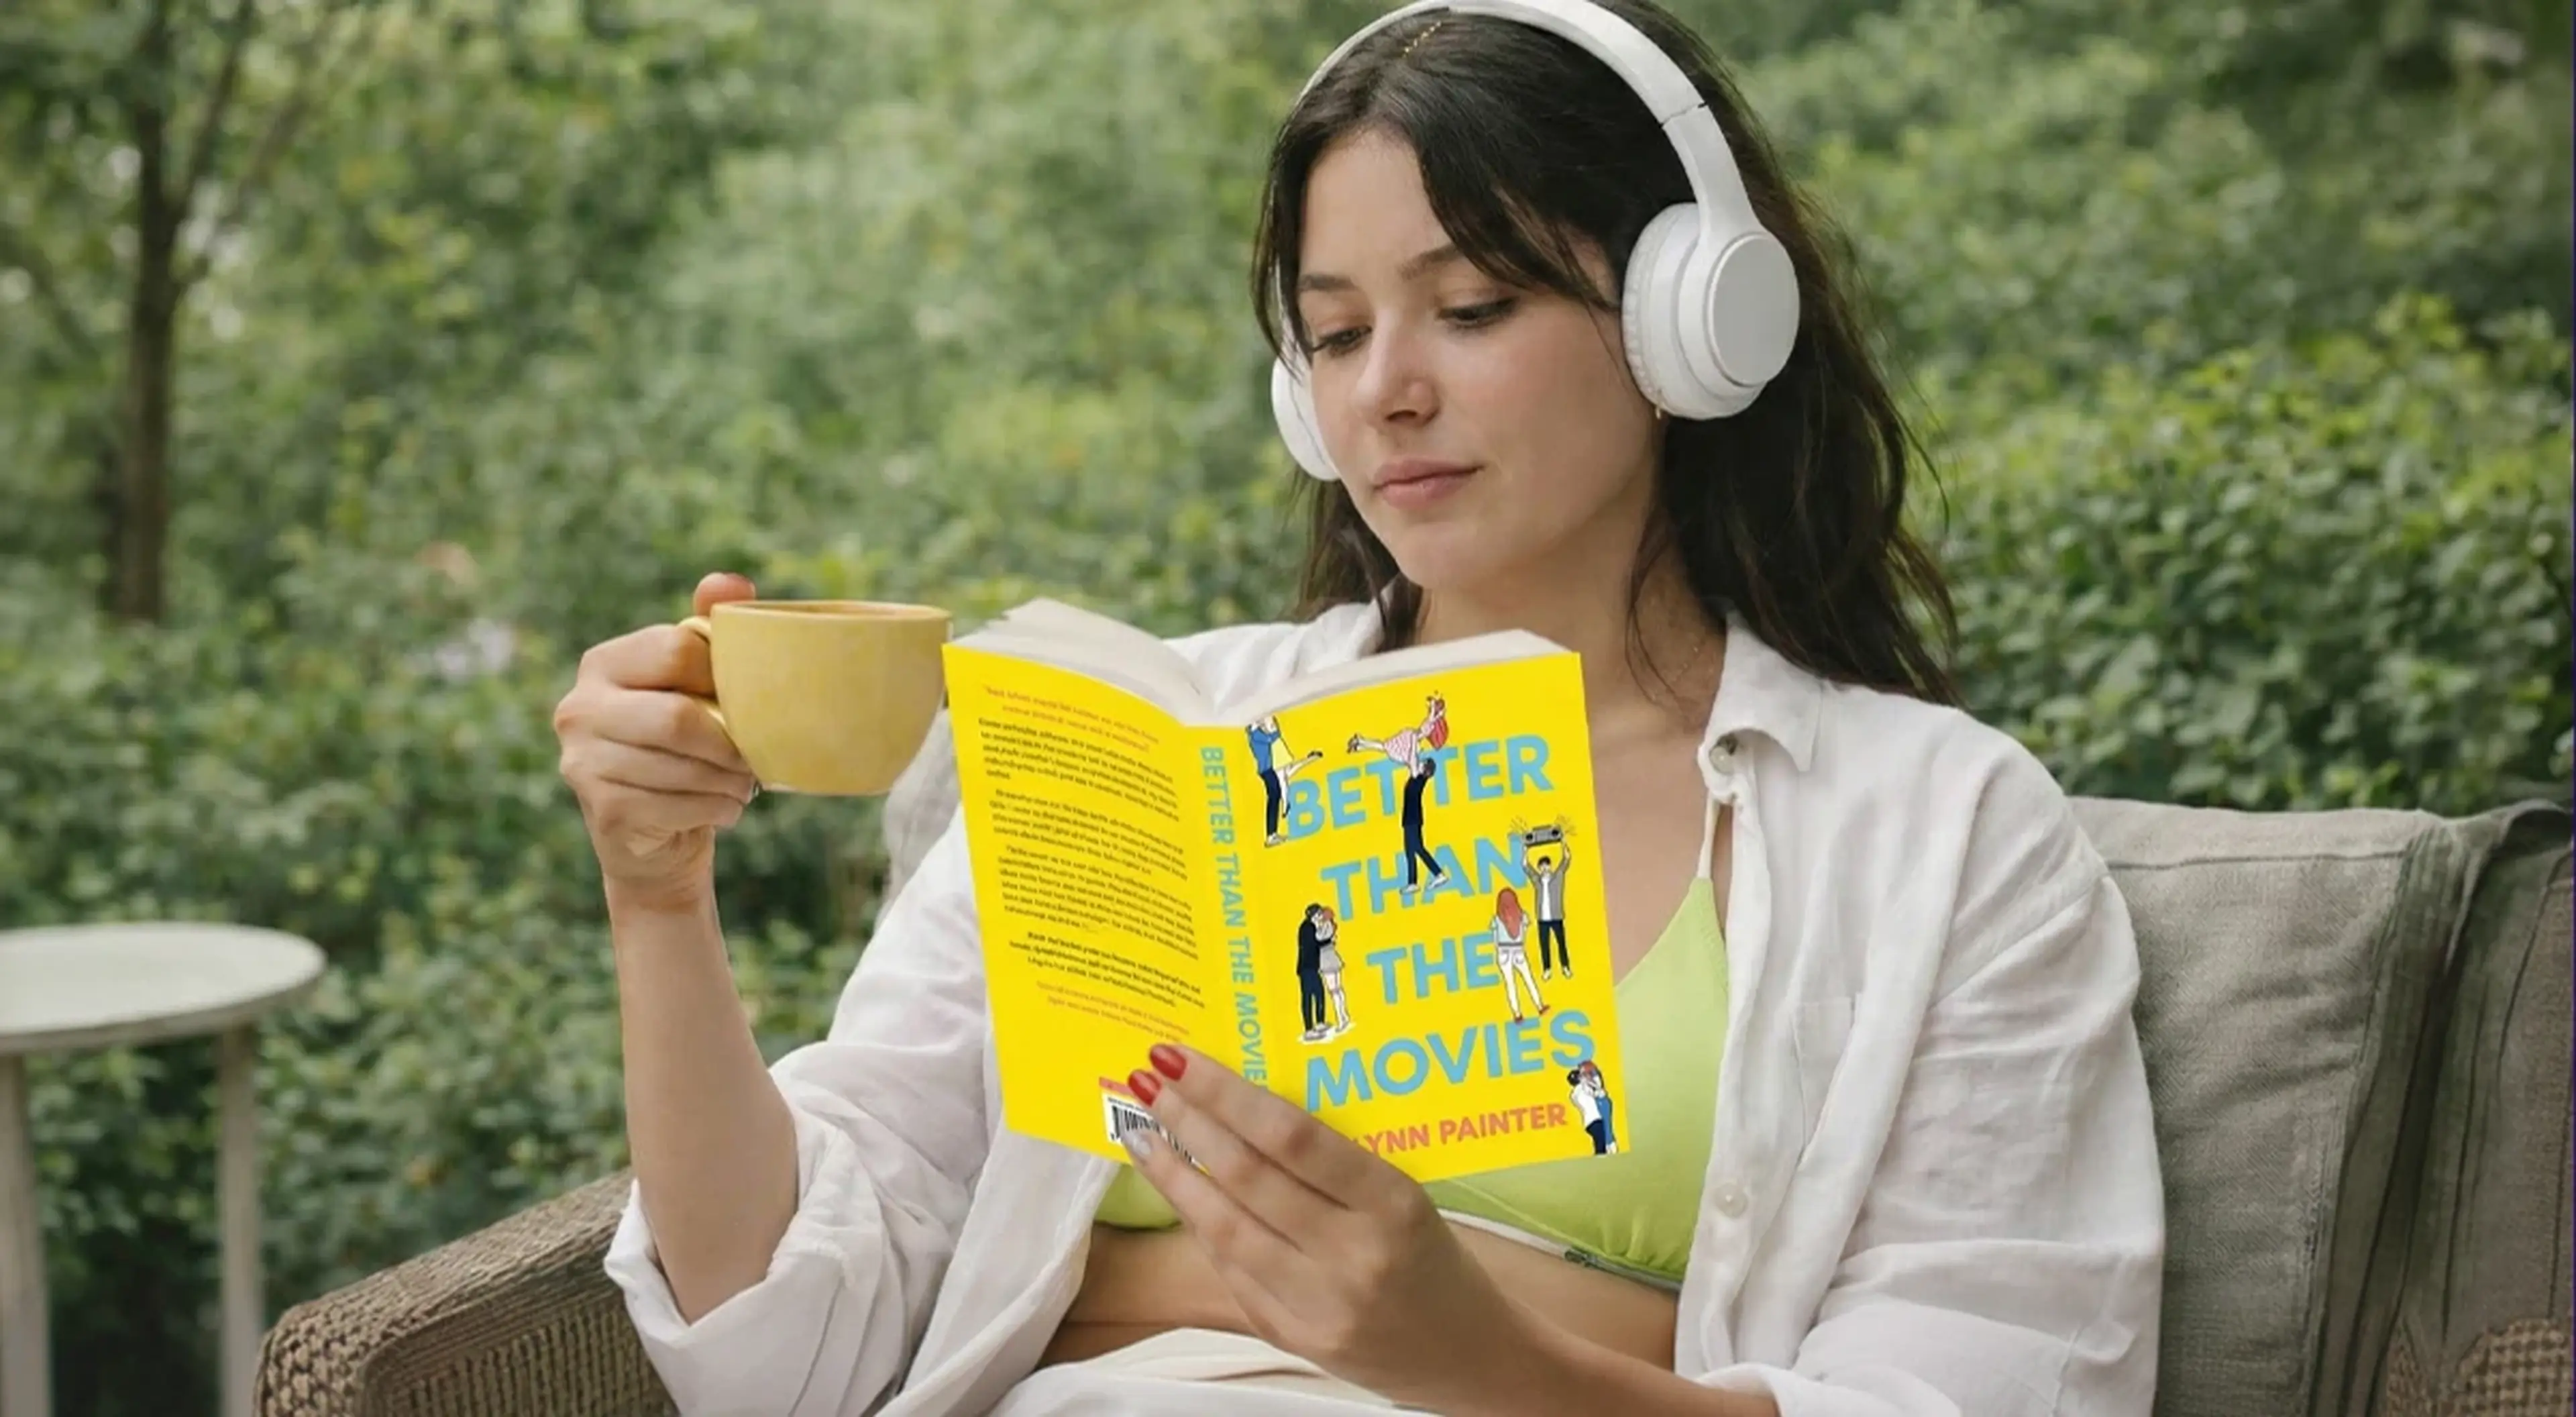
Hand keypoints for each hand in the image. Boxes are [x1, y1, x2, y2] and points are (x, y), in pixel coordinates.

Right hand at [553, 572, 761, 907]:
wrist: (654, 832)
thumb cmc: (684, 745)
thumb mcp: (694, 683)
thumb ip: (708, 628)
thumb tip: (731, 582)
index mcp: (602, 663)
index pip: (676, 649)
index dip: (724, 677)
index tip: (743, 700)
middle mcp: (578, 708)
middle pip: (677, 716)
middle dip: (730, 743)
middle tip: (753, 757)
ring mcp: (581, 762)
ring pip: (683, 766)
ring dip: (729, 781)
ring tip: (741, 784)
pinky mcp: (602, 810)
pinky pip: (679, 805)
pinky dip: (716, 809)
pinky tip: (722, 808)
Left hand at [1120, 1044, 1539, 1409]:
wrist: (1468, 1355)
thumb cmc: (1435, 1257)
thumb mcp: (1406, 1194)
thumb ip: (1333, 1161)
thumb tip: (1242, 1101)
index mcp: (1392, 1204)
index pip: (1292, 1137)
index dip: (1225, 1093)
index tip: (1179, 1057)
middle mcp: (1353, 1256)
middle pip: (1248, 1178)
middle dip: (1188, 1121)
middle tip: (1147, 1079)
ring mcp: (1319, 1305)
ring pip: (1225, 1230)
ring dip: (1175, 1177)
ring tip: (1143, 1134)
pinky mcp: (1293, 1340)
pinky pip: (1232, 1274)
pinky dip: (1200, 1228)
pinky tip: (1181, 1192)